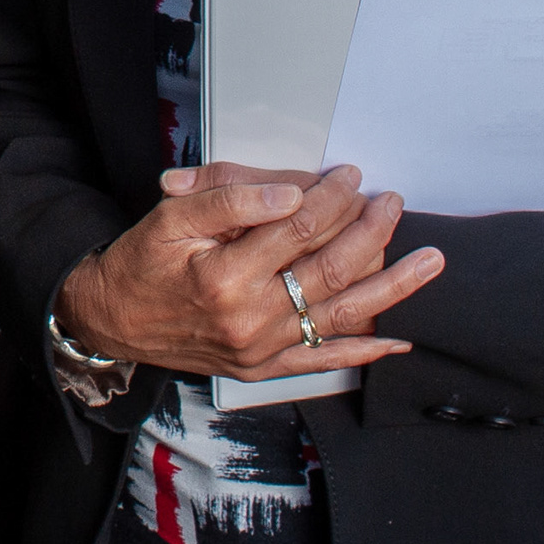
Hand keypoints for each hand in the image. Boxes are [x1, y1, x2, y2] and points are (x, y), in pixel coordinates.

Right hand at [53, 161, 445, 382]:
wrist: (113, 321)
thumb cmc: (142, 263)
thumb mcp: (170, 216)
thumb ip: (228, 197)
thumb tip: (289, 192)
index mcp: (224, 276)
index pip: (297, 227)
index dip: (330, 197)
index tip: (349, 176)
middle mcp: (249, 318)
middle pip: (330, 269)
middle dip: (370, 231)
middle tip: (390, 202)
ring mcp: (262, 349)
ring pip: (341, 315)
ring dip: (391, 287)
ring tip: (429, 261)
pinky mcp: (265, 367)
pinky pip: (325, 360)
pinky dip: (365, 350)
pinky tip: (399, 337)